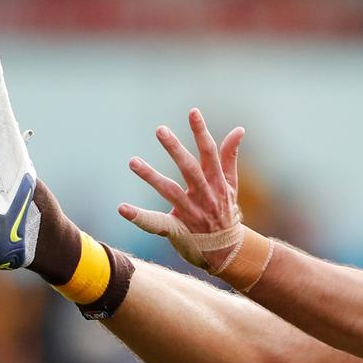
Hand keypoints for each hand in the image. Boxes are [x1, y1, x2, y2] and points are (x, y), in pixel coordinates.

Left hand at [119, 108, 245, 268]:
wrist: (228, 251)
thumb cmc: (226, 212)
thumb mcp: (232, 184)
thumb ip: (230, 156)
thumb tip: (239, 129)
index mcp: (217, 182)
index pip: (209, 153)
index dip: (201, 132)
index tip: (193, 112)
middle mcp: (204, 195)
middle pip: (189, 169)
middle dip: (176, 149)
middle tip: (160, 130)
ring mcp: (190, 212)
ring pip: (170, 191)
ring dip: (151, 176)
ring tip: (132, 161)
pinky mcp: (177, 229)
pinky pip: (156, 223)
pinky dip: (139, 216)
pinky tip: (122, 208)